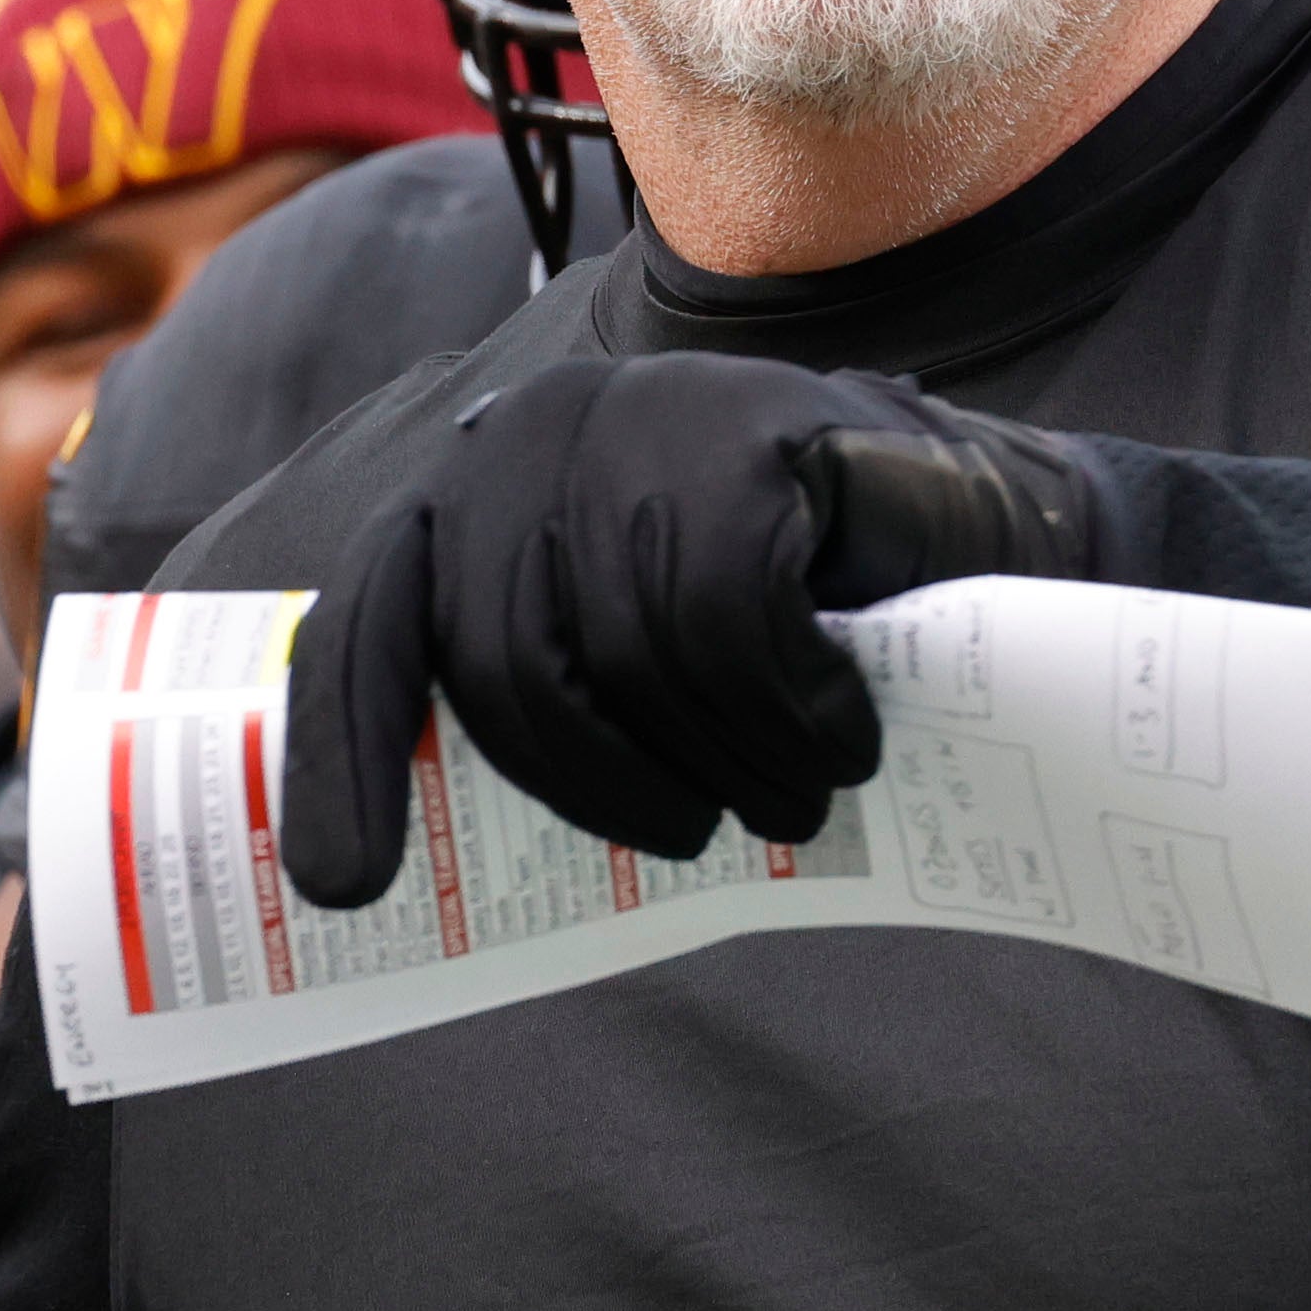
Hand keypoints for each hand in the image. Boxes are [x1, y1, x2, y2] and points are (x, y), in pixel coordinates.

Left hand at [279, 353, 1102, 908]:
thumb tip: (432, 870)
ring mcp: (630, 423)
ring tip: (791, 794)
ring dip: (724, 763)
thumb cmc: (780, 617)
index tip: (344, 887)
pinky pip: (729, 621)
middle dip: (602, 788)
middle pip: (507, 668)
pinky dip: (789, 711)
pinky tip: (840, 735)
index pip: (367, 630)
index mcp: (467, 503)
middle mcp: (523, 442)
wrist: (968, 526)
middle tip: (690, 835)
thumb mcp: (627, 652)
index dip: (342, 759)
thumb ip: (538, 698)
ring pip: (630, 655)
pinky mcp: (738, 431)